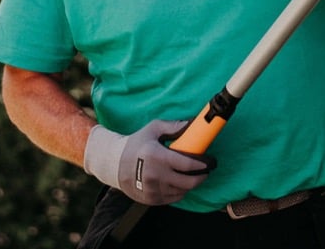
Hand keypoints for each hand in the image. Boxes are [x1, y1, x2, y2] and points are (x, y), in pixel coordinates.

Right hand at [83, 119, 210, 204]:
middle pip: (188, 182)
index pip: (187, 165)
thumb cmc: (136, 144)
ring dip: (190, 185)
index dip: (202, 165)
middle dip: (201, 177)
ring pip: (182, 192)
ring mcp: (153, 189)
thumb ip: (173, 126)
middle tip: (205, 171)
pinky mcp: (151, 199)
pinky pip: (173, 198)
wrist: (115, 164)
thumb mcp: (153, 129)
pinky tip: (179, 183)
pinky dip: (179, 191)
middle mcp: (155, 175)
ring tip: (192, 176)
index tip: (210, 162)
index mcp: (157, 156)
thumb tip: (192, 124)